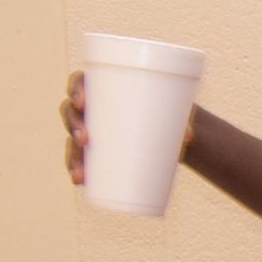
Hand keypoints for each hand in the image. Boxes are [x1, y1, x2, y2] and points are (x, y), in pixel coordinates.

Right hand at [62, 71, 196, 183]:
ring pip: (72, 138)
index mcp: (104, 85)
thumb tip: (190, 136)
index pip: (79, 81)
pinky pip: (79, 156)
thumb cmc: (169, 107)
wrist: (171, 125)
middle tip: (85, 139)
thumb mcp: (174, 109)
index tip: (81, 101)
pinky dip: (78, 168)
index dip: (75, 89)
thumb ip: (180, 119)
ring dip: (72, 155)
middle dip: (74, 125)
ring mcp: (91, 126)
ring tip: (81, 171)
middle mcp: (92, 105)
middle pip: (71, 111)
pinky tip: (78, 180)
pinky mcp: (95, 146)